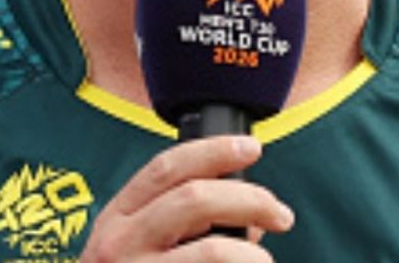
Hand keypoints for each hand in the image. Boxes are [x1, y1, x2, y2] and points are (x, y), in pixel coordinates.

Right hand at [80, 135, 295, 261]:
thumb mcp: (135, 246)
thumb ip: (183, 224)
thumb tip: (251, 220)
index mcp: (117, 217)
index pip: (166, 168)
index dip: (213, 151)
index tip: (251, 147)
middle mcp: (119, 243)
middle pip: (195, 199)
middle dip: (250, 199)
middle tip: (282, 214)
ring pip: (212, 251)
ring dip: (251, 253)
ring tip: (263, 261)